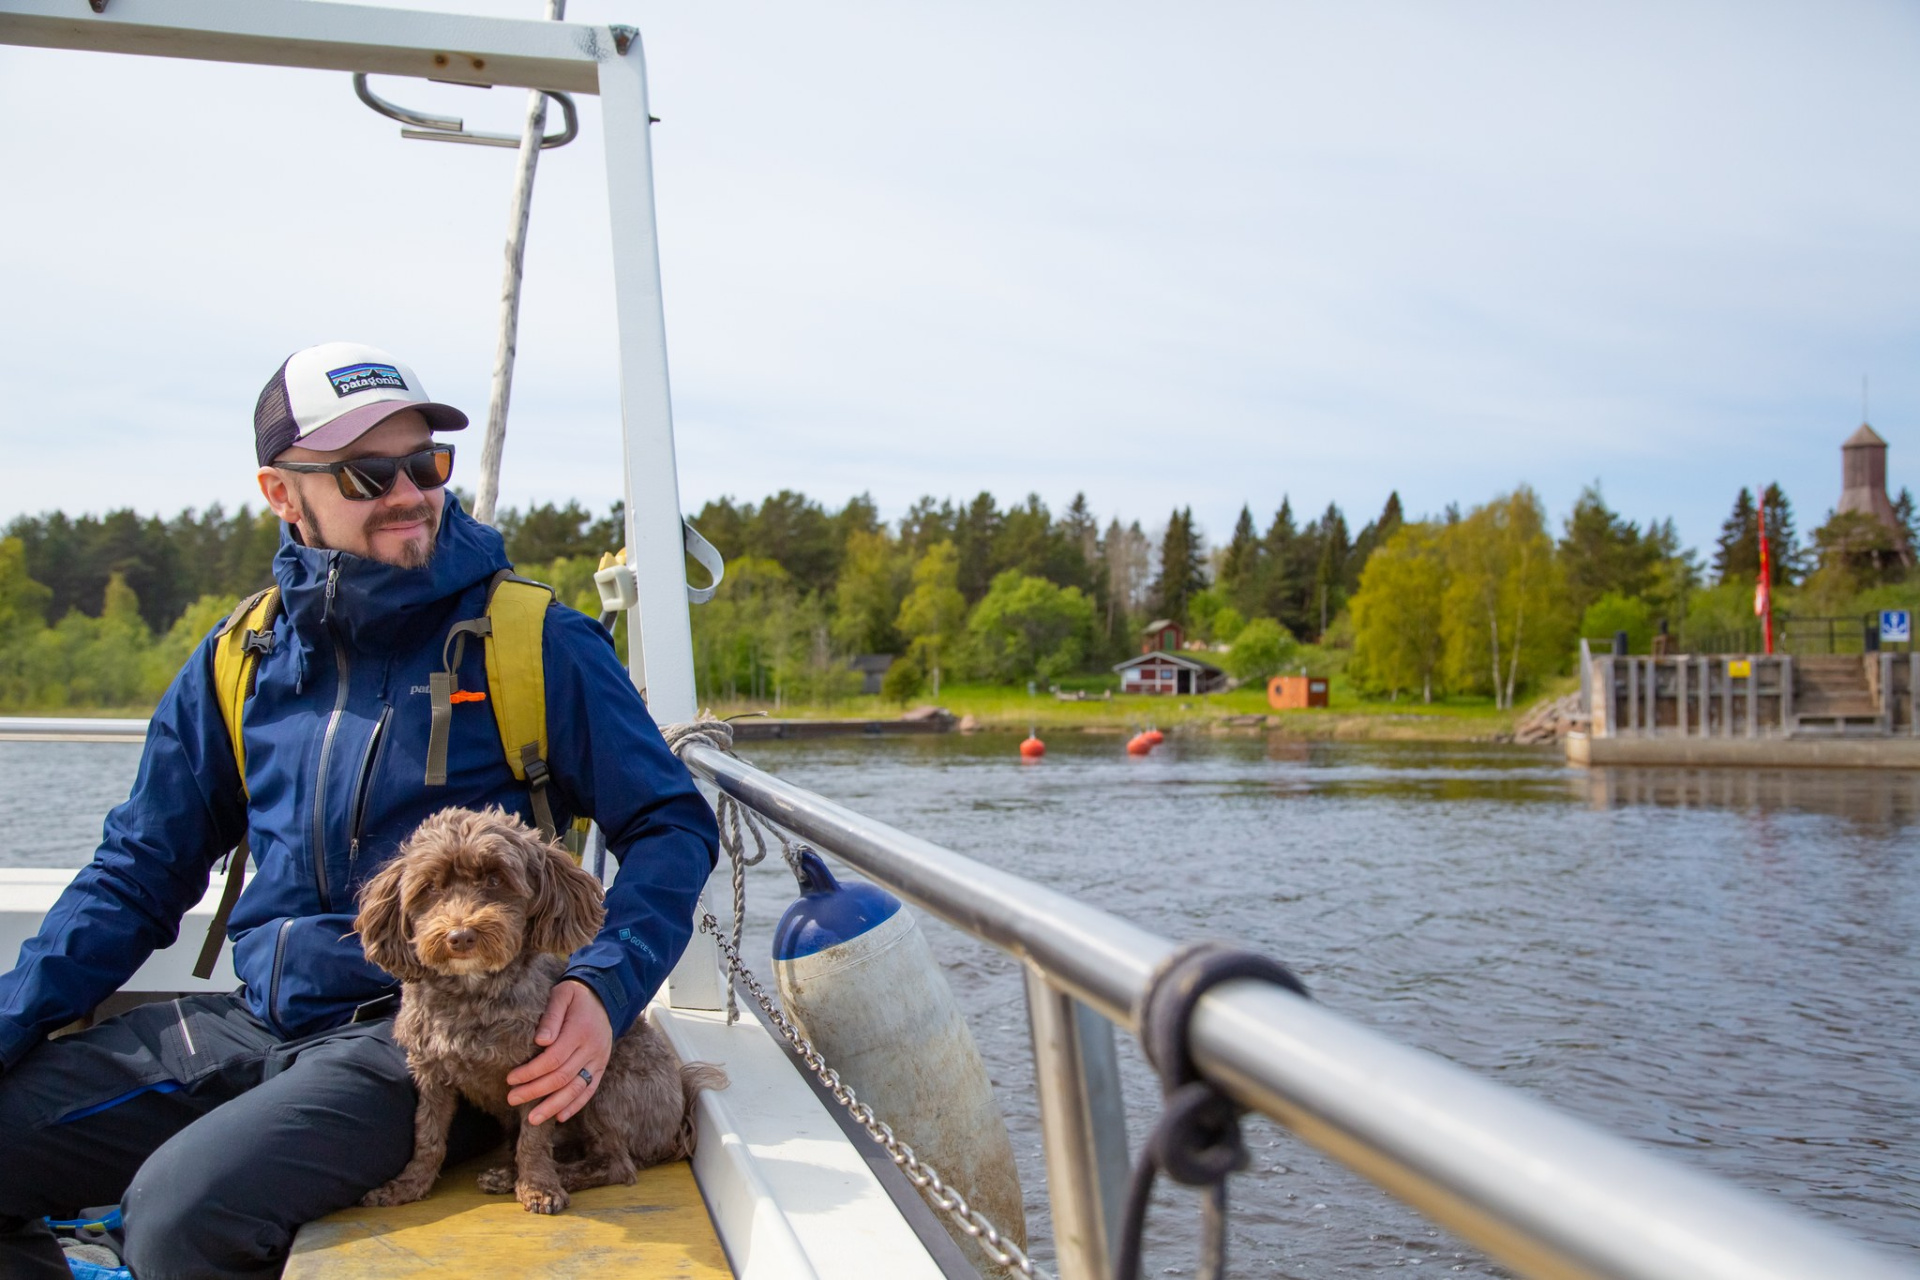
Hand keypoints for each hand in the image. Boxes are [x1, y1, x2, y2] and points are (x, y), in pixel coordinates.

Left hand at [506, 979, 611, 1125]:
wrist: (606, 997)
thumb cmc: (576, 996)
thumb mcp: (562, 995)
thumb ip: (551, 1016)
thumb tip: (541, 1041)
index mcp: (579, 1031)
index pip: (553, 1059)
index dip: (531, 1072)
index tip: (510, 1079)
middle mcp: (591, 1048)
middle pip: (561, 1077)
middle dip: (535, 1091)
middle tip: (512, 1099)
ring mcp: (598, 1060)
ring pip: (576, 1088)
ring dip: (553, 1106)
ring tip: (532, 1119)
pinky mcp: (601, 1066)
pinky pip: (590, 1089)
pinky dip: (575, 1105)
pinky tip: (559, 1117)